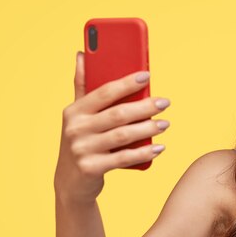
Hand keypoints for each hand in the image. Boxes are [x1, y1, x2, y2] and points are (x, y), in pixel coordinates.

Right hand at [53, 51, 169, 202]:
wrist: (70, 182)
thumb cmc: (81, 141)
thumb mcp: (77, 115)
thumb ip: (82, 86)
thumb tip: (81, 54)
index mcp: (74, 111)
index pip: (103, 92)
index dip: (126, 83)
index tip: (147, 75)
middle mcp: (76, 129)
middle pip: (117, 114)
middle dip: (144, 106)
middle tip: (164, 102)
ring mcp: (82, 150)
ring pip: (122, 135)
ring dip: (148, 129)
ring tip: (165, 123)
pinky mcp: (91, 168)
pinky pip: (123, 158)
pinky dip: (144, 153)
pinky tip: (159, 147)